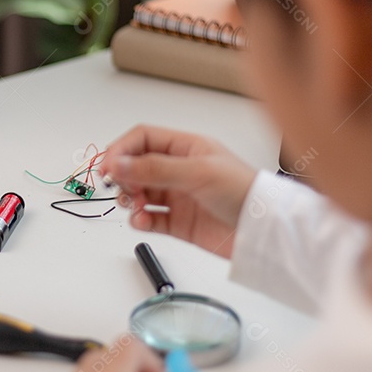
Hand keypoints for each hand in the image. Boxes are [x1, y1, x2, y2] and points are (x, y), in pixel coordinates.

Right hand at [99, 126, 257, 257]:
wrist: (263, 232)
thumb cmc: (244, 192)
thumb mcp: (197, 172)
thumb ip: (154, 169)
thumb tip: (119, 163)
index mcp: (186, 147)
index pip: (143, 139)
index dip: (122, 149)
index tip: (108, 166)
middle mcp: (179, 169)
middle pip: (136, 166)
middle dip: (123, 176)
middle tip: (121, 187)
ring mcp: (178, 196)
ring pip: (138, 192)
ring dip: (129, 199)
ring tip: (135, 205)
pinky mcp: (178, 222)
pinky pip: (148, 218)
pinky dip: (139, 220)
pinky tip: (143, 220)